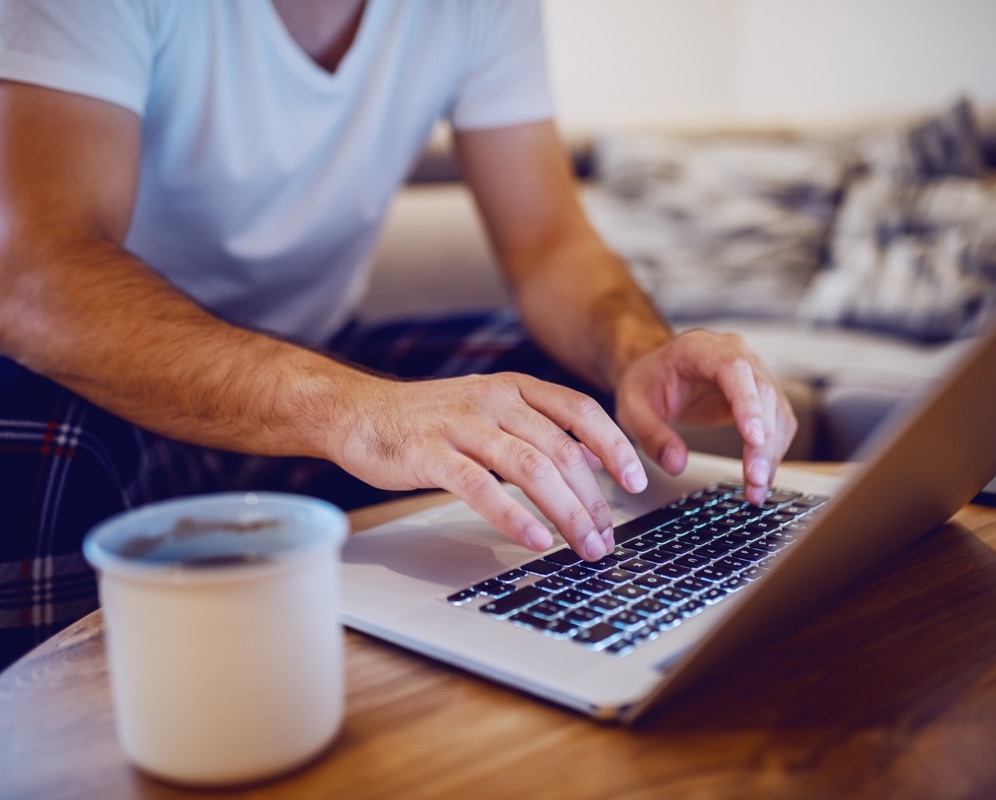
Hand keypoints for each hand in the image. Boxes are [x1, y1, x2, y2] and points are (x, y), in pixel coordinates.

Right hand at [333, 372, 647, 560]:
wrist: (357, 413)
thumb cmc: (426, 420)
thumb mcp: (490, 410)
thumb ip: (539, 429)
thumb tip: (596, 458)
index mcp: (513, 388)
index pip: (580, 410)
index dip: (615, 445)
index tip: (637, 482)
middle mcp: (493, 400)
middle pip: (561, 448)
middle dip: (593, 499)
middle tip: (606, 537)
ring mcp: (461, 425)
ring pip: (530, 468)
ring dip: (565, 512)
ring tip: (583, 545)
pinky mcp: (430, 454)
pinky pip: (481, 487)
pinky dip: (514, 517)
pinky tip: (535, 540)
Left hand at [614, 330, 796, 504]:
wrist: (655, 372)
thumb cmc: (646, 383)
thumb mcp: (633, 409)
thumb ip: (652, 435)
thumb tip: (676, 463)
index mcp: (699, 348)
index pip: (733, 369)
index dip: (748, 402)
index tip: (753, 436)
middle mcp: (734, 353)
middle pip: (762, 392)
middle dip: (763, 441)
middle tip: (754, 480)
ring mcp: (752, 372)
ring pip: (777, 409)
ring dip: (772, 452)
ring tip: (755, 489)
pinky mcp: (760, 394)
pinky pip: (778, 420)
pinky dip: (772, 450)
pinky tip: (760, 475)